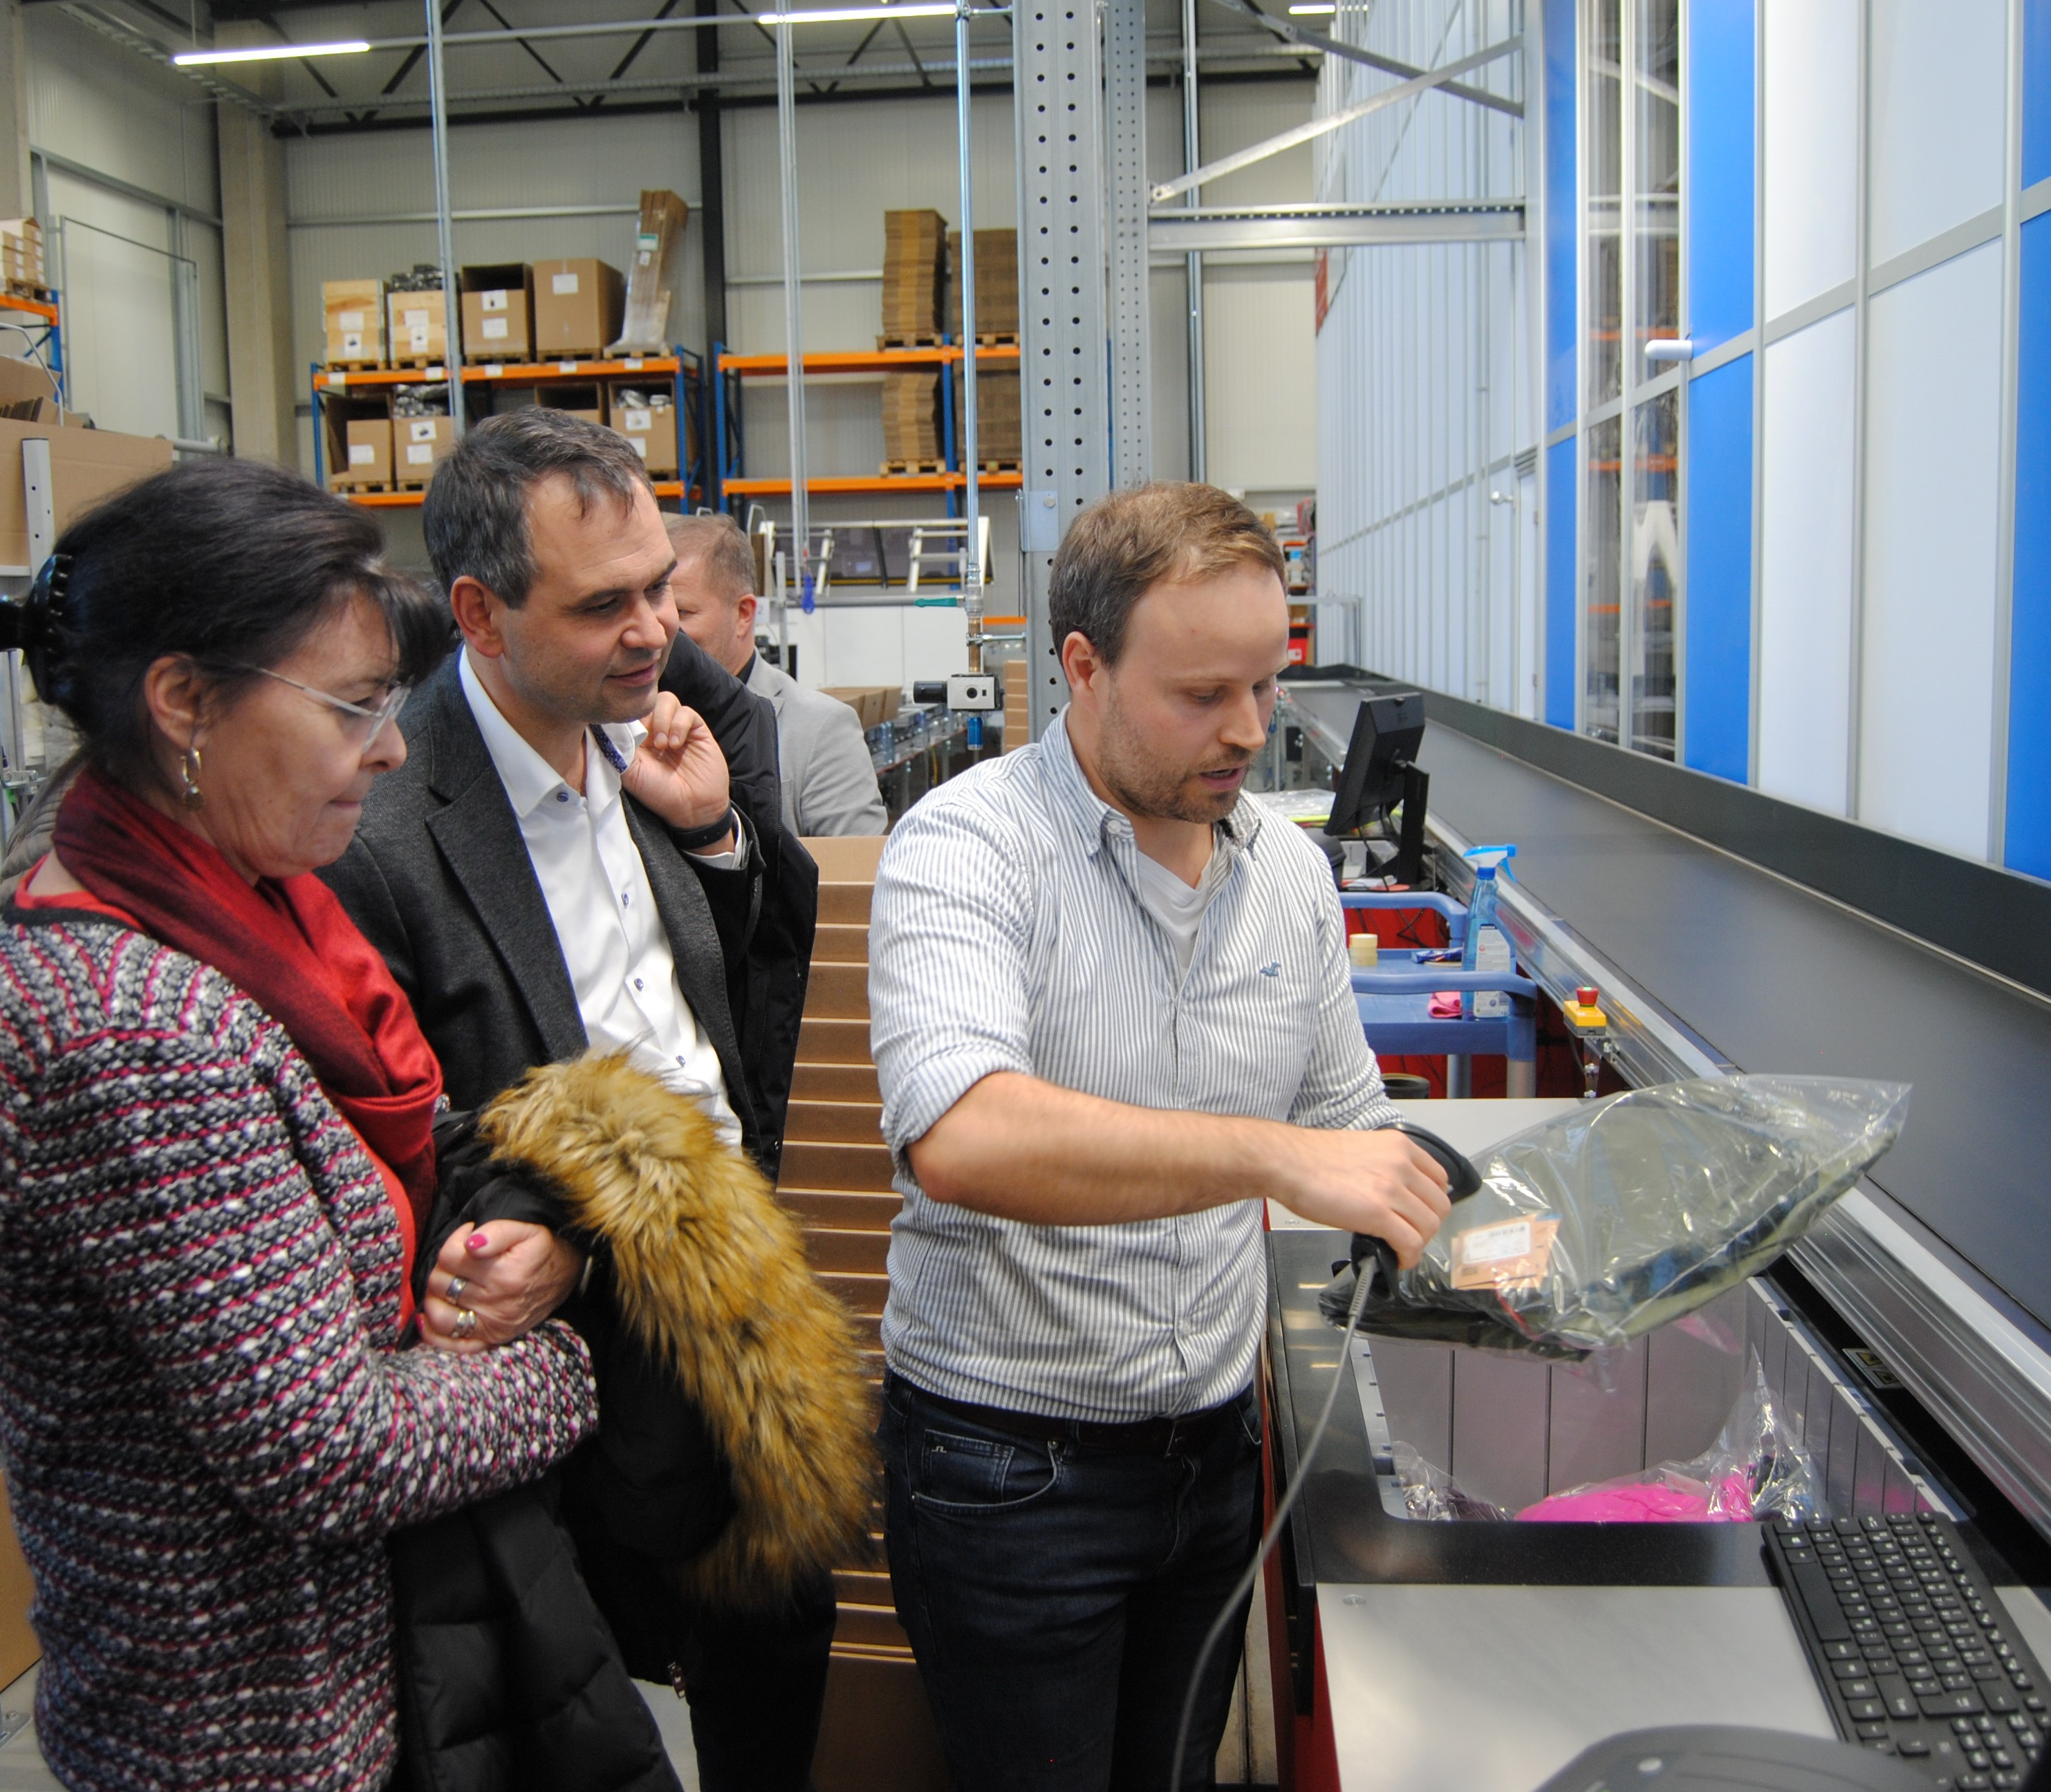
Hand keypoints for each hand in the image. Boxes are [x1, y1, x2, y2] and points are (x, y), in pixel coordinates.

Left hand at [419, 1220, 584, 1353]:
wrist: (569, 1275)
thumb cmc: (543, 1250)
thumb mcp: (527, 1230)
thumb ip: (497, 1230)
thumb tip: (471, 1242)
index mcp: (503, 1273)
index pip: (450, 1256)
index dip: (454, 1240)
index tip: (469, 1237)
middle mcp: (497, 1302)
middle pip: (441, 1283)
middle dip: (443, 1266)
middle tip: (460, 1259)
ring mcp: (493, 1325)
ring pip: (440, 1313)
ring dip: (435, 1296)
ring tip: (448, 1282)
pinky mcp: (492, 1339)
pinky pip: (453, 1344)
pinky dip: (434, 1333)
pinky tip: (428, 1316)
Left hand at [620, 692, 731, 839]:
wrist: (692, 808)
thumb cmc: (658, 793)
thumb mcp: (629, 772)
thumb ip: (618, 746)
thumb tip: (604, 724)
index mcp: (637, 737)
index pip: (628, 711)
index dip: (626, 714)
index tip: (626, 731)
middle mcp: (655, 729)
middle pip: (646, 700)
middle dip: (645, 715)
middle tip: (648, 741)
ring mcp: (676, 727)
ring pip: (666, 699)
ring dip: (662, 719)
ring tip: (663, 744)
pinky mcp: (696, 729)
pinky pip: (686, 712)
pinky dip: (679, 725)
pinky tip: (676, 744)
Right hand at [1269, 1128, 1452, 1269]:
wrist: (1288, 1162)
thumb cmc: (1311, 1158)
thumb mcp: (1361, 1150)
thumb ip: (1384, 1167)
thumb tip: (1393, 1195)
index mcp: (1398, 1146)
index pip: (1439, 1178)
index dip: (1432, 1202)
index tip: (1422, 1213)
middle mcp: (1401, 1164)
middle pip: (1439, 1205)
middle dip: (1428, 1226)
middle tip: (1411, 1235)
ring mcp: (1391, 1188)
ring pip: (1428, 1226)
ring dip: (1418, 1244)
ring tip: (1402, 1249)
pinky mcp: (1378, 1213)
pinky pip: (1409, 1242)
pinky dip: (1408, 1257)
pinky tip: (1397, 1259)